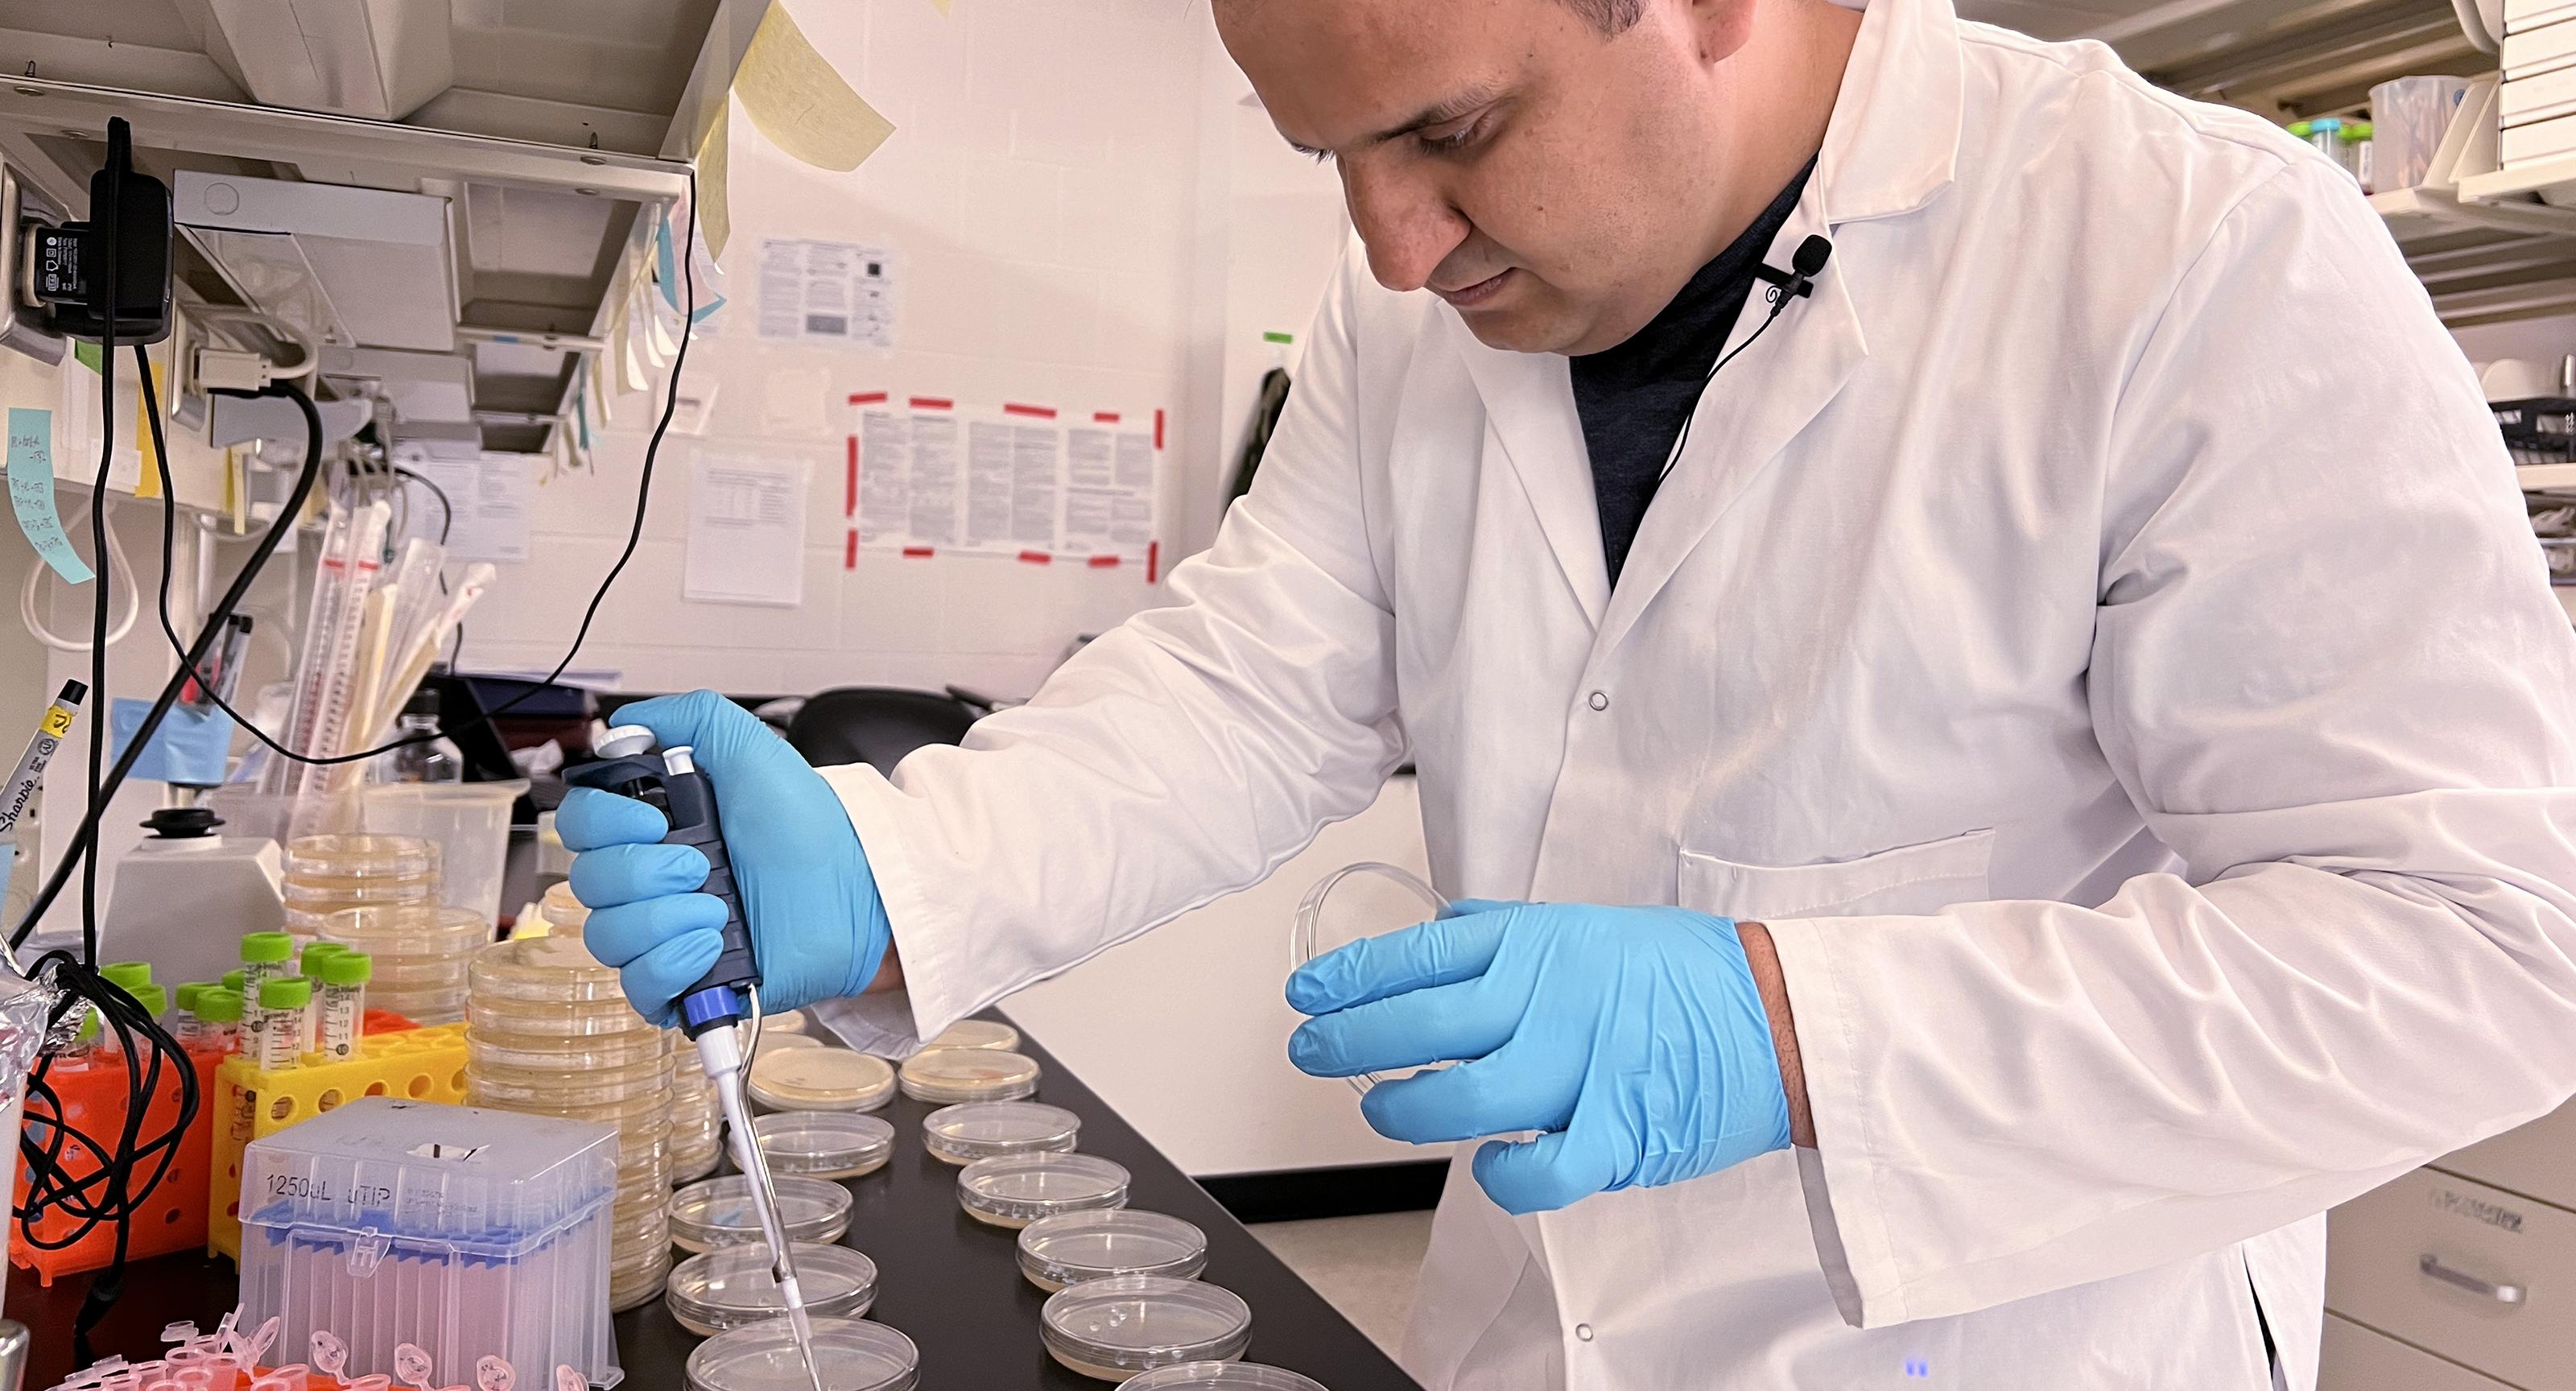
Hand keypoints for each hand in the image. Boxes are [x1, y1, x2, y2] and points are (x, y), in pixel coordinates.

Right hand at [559, 690, 890, 1024]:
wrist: (854, 889)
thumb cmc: (809, 827)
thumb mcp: (752, 749)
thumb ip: (688, 717)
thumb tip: (627, 723)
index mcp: (657, 826)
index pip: (579, 825)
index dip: (602, 823)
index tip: (653, 819)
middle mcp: (652, 879)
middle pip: (587, 883)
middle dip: (641, 872)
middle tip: (699, 864)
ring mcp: (666, 931)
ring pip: (607, 937)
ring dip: (661, 920)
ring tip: (717, 908)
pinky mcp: (687, 979)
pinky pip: (637, 988)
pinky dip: (668, 966)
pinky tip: (710, 944)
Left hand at [1287, 901, 1789, 1214]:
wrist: (1779, 1015)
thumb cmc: (1685, 973)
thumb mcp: (1589, 925)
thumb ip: (1511, 935)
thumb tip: (1444, 932)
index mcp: (1538, 943)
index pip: (1417, 956)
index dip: (1349, 979)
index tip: (1309, 994)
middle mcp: (1547, 1001)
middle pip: (1417, 1028)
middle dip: (1346, 1044)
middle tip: (1314, 1053)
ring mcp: (1579, 1070)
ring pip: (1459, 1103)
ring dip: (1405, 1113)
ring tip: (1384, 1109)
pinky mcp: (1615, 1134)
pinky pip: (1536, 1171)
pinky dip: (1502, 1176)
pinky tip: (1488, 1163)